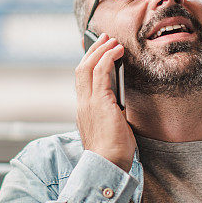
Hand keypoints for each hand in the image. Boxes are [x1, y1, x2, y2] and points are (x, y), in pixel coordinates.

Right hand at [75, 33, 135, 171]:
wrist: (108, 164)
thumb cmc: (113, 151)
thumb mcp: (111, 127)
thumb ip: (112, 112)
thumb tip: (120, 101)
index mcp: (83, 110)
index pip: (82, 81)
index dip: (88, 63)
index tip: (97, 52)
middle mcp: (82, 104)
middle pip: (81, 69)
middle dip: (93, 51)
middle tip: (104, 39)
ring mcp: (88, 102)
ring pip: (88, 66)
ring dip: (101, 50)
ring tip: (113, 41)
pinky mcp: (99, 102)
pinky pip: (100, 72)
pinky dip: (108, 58)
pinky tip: (117, 51)